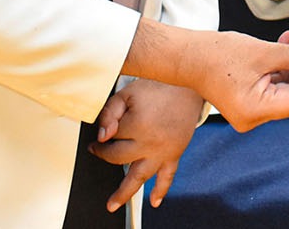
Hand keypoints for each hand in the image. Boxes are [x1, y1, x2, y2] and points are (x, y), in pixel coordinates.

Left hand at [89, 80, 202, 211]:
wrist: (189, 85)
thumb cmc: (158, 86)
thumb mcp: (127, 93)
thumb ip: (110, 113)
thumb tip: (102, 136)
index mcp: (137, 124)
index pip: (110, 137)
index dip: (103, 133)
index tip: (101, 132)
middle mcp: (150, 142)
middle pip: (119, 158)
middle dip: (105, 154)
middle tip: (99, 150)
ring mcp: (163, 151)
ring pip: (140, 176)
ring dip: (125, 192)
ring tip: (113, 204)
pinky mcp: (175, 154)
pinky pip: (168, 176)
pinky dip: (161, 190)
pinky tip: (154, 201)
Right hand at [189, 31, 288, 132]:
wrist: (188, 55)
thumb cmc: (216, 56)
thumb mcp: (263, 52)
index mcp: (256, 110)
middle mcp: (251, 116)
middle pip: (288, 95)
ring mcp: (247, 109)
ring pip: (279, 87)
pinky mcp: (243, 99)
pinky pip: (267, 85)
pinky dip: (276, 67)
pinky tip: (283, 47)